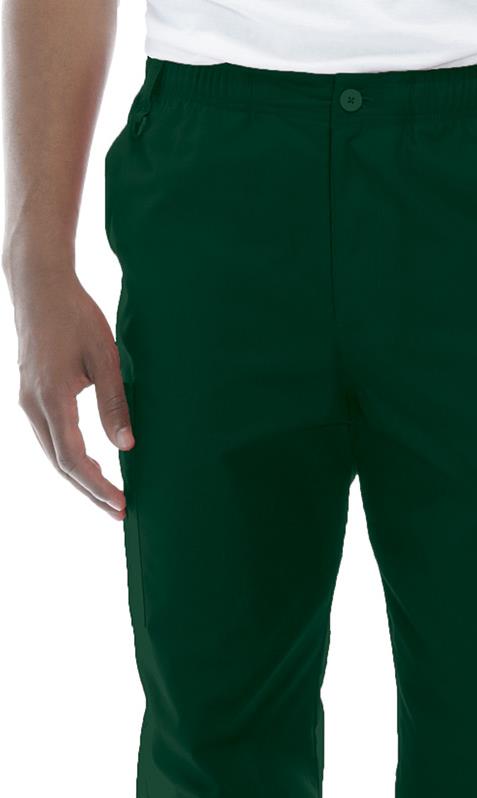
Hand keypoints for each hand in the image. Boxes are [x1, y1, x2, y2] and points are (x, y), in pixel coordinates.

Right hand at [11, 268, 130, 517]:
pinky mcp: (31, 397)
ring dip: (80, 478)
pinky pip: (49, 439)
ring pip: (52, 454)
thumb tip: (127, 446)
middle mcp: (33, 406)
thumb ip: (114, 403)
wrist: (39, 285)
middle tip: (120, 511)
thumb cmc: (75, 315)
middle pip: (60, 465)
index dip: (97, 486)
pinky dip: (69, 458)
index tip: (121, 503)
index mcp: (51, 398)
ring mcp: (28, 402)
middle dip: (90, 491)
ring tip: (109, 496)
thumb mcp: (104, 357)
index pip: (73, 458)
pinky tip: (90, 465)